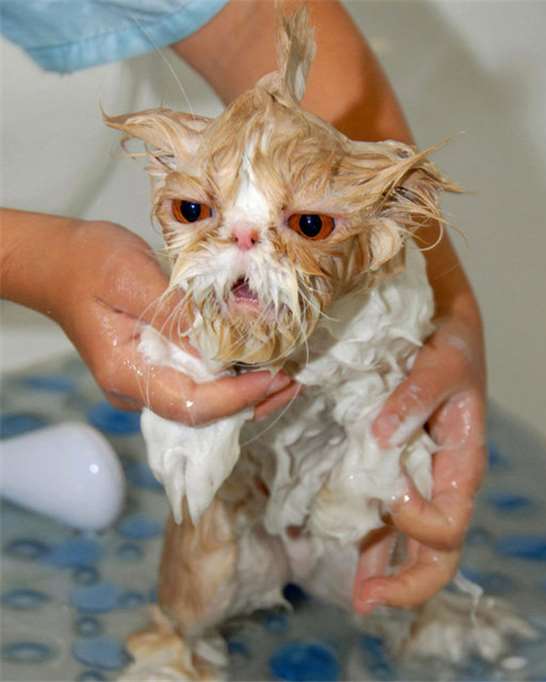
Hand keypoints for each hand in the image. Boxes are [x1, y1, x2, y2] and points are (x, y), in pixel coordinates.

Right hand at [14, 216, 297, 423]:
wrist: (61, 262)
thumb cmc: (91, 264)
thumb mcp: (133, 279)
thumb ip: (175, 316)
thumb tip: (220, 349)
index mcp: (127, 374)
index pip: (192, 404)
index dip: (237, 397)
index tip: (275, 376)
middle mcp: (139, 389)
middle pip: (203, 414)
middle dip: (251, 402)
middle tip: (293, 380)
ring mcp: (147, 382)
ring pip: (205, 404)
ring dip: (247, 394)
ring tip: (287, 377)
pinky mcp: (157, 368)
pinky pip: (200, 385)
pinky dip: (232, 380)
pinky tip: (259, 365)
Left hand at [353, 305, 485, 612]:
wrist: (441, 327)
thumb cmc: (450, 344)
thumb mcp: (442, 363)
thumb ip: (415, 396)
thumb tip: (381, 436)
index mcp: (461, 462)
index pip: (448, 520)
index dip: (418, 522)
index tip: (390, 492)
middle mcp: (440, 480)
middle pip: (437, 552)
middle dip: (407, 582)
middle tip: (368, 600)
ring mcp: (417, 478)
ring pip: (408, 542)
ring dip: (384, 572)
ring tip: (358, 598)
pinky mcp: (394, 468)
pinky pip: (385, 515)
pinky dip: (371, 541)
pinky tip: (354, 565)